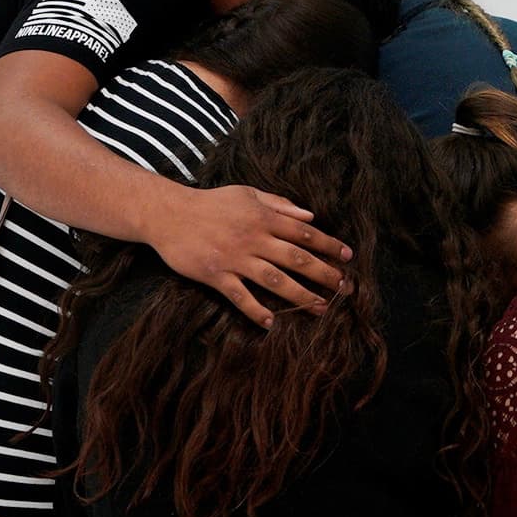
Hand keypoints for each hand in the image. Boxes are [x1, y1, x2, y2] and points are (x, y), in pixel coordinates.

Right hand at [152, 182, 349, 326]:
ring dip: (300, 296)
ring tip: (319, 308)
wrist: (168, 214)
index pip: (303, 232)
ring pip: (275, 280)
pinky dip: (256, 311)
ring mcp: (235, 258)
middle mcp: (253, 238)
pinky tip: (271, 323)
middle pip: (296, 258)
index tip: (348, 257)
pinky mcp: (216, 275)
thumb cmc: (210, 203)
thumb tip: (310, 217)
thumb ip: (279, 204)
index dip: (328, 245)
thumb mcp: (246, 194)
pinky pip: (240, 297)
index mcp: (263, 217)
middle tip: (343, 287)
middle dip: (323, 273)